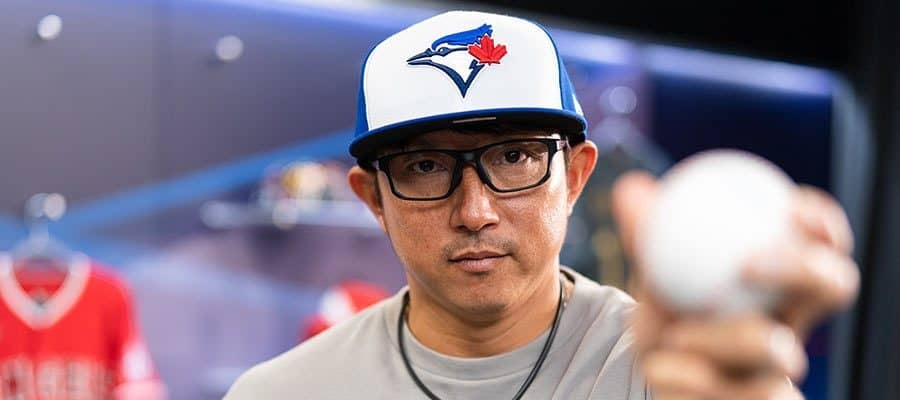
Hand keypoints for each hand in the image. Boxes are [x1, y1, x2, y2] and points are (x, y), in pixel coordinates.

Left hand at [611, 171, 859, 399]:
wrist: (653, 366)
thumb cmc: (665, 306)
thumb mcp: (652, 269)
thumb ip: (646, 233)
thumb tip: (631, 188)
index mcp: (780, 280)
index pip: (822, 241)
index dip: (821, 222)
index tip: (790, 208)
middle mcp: (793, 318)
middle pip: (833, 285)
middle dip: (804, 266)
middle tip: (748, 262)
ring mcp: (781, 366)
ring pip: (778, 351)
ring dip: (722, 337)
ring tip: (676, 335)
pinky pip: (737, 396)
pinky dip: (691, 380)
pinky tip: (660, 369)